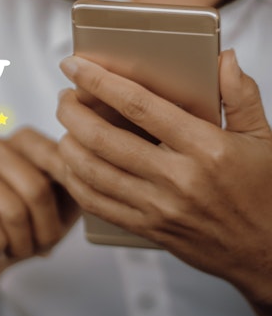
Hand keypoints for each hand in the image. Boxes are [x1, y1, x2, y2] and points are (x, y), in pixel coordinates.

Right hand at [0, 128, 79, 283]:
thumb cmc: (32, 223)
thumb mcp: (66, 203)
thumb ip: (81, 183)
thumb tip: (86, 175)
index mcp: (25, 139)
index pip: (58, 158)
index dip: (69, 197)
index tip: (67, 218)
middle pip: (35, 188)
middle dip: (46, 229)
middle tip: (45, 244)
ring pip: (10, 208)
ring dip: (23, 242)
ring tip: (21, 248)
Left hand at [56, 51, 271, 309]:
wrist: (271, 256)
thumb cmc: (266, 193)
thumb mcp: (264, 139)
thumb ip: (241, 95)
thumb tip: (223, 58)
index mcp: (205, 148)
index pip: (138, 105)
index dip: (99, 82)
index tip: (75, 65)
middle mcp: (178, 179)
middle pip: (103, 138)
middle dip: (73, 112)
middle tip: (65, 96)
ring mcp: (159, 208)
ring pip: (93, 172)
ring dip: (67, 143)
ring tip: (65, 125)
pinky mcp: (149, 229)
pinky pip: (97, 204)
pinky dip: (75, 180)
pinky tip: (70, 162)